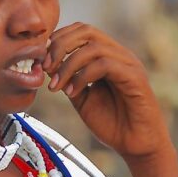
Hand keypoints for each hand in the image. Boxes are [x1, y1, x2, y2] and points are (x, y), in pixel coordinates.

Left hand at [43, 22, 170, 159]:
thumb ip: (68, 80)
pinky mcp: (135, 77)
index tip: (42, 60)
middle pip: (86, 31)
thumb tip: (47, 66)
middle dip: (60, 45)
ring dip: (68, 65)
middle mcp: (119, 55)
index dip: (58, 39)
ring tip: (56, 86)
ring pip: (93, 47)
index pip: (81, 31)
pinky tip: (72, 93)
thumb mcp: (82, 99)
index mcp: (107, 56)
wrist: (135, 145)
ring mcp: (129, 64)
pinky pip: (105, 65)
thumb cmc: (112, 123)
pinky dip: (82, 76)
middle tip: (45, 67)